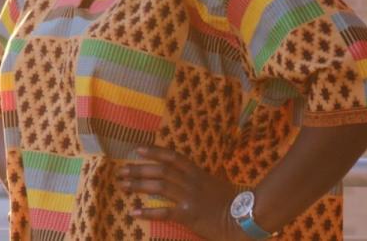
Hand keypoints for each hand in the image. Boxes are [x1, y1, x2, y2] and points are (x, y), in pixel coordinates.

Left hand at [118, 146, 245, 240]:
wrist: (245, 218)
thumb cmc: (232, 203)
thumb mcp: (215, 184)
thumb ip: (200, 180)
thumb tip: (186, 177)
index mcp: (197, 173)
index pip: (172, 157)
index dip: (154, 151)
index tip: (138, 149)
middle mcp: (190, 181)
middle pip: (160, 170)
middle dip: (139, 169)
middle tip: (121, 170)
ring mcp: (189, 197)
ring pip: (158, 186)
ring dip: (138, 185)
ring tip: (122, 185)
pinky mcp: (189, 214)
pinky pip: (164, 211)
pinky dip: (148, 211)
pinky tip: (135, 212)